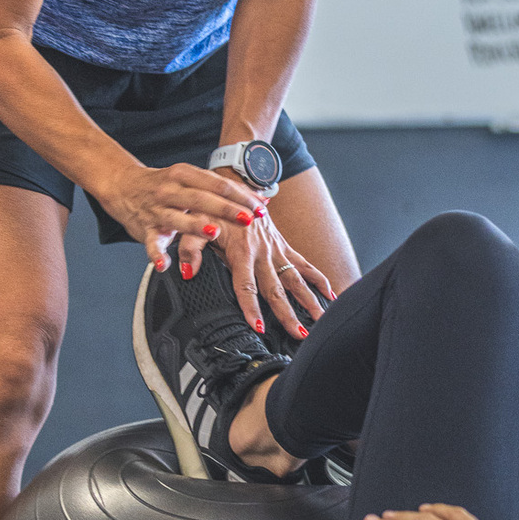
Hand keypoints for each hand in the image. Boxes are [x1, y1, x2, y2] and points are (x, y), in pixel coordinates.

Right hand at [99, 161, 259, 270]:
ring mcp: (157, 209)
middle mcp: (170, 190)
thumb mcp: (190, 181)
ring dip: (195, 226)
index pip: (217, 183)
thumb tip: (262, 198)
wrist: (123, 186)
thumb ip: (221, 189)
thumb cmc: (164, 185)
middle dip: (226, 209)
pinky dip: (157, 255)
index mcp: (184, 175)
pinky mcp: (145, 228)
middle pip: (201, 199)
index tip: (260, 206)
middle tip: (247, 219)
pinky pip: (151, 243)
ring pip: (178, 218)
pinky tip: (165, 265)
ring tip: (213, 233)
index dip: (240, 194)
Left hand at [177, 173, 333, 335]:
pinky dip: (319, 279)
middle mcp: (263, 254)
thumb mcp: (195, 224)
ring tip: (321, 318)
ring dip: (309, 300)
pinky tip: (331, 294)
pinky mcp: (284, 247)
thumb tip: (187, 271)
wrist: (235, 185)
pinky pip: (305, 265)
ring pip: (296, 280)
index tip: (259, 327)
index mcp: (242, 252)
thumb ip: (190, 248)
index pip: (246, 287)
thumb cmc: (214, 208)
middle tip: (299, 334)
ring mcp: (276, 251)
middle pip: (277, 290)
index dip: (252, 307)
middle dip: (288, 314)